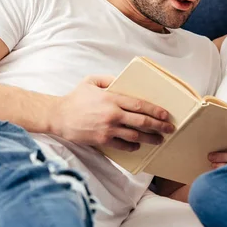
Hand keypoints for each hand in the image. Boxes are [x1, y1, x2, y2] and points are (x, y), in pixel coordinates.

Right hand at [51, 75, 174, 150]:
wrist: (58, 116)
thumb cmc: (75, 98)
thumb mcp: (91, 81)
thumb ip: (109, 79)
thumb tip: (123, 81)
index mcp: (112, 98)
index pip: (140, 104)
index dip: (155, 110)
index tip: (166, 114)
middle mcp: (113, 114)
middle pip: (142, 121)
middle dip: (159, 126)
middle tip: (169, 129)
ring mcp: (108, 129)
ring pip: (135, 135)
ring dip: (150, 138)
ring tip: (159, 139)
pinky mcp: (102, 140)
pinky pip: (122, 145)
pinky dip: (132, 146)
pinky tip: (138, 146)